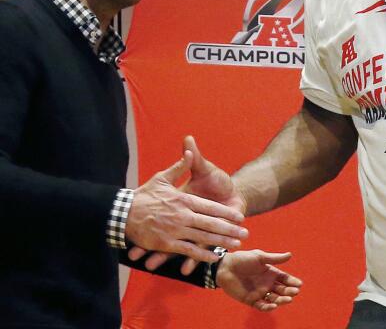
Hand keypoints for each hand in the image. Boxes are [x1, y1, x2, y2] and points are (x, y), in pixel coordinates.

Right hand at [125, 146, 247, 264]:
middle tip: (245, 233)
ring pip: (202, 238)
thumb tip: (189, 147)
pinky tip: (214, 257)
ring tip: (236, 244)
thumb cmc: (144, 195)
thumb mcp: (162, 178)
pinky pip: (187, 250)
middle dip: (229, 229)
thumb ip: (180, 166)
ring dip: (220, 242)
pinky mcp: (166, 243)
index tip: (240, 216)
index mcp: (183, 199)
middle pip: (211, 224)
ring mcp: (175, 230)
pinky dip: (201, 255)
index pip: (210, 207)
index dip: (226, 212)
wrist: (122, 212)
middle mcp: (182, 215)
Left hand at [217, 249, 301, 311]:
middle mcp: (267, 284)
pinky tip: (274, 305)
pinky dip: (268, 307)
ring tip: (288, 299)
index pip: (285, 279)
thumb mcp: (259, 257)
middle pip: (282, 290)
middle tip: (295, 292)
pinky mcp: (251, 300)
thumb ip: (274, 259)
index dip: (292, 282)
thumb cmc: (242, 259)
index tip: (299, 284)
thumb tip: (290, 255)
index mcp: (271, 273)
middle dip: (289, 291)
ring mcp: (260, 292)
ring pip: (274, 299)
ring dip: (282, 300)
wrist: (225, 268)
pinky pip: (262, 306)